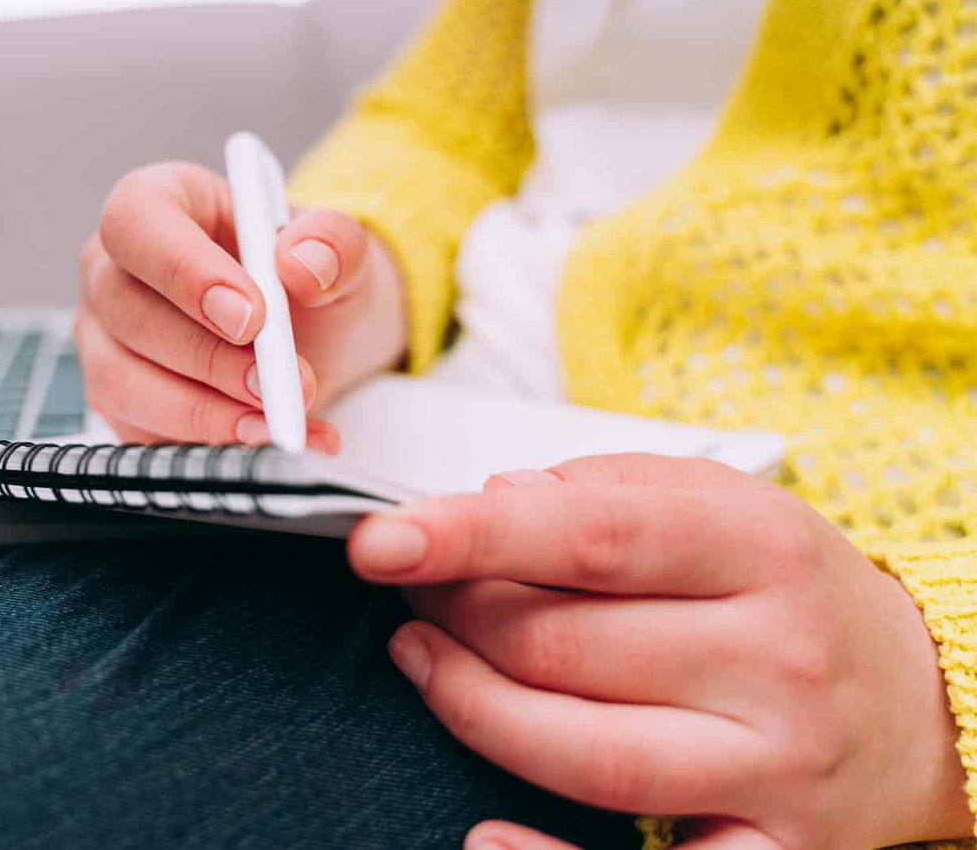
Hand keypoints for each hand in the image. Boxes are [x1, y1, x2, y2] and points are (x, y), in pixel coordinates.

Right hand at [76, 161, 404, 447]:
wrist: (317, 336)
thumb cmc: (310, 277)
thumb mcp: (341, 250)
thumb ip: (332, 244)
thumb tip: (301, 264)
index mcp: (158, 203)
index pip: (137, 223)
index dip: (185, 271)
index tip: (252, 317)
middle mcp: (112, 268)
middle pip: (128, 311)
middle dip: (210, 358)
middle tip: (282, 385)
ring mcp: (105, 337)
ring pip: (121, 381)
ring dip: (205, 414)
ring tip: (280, 424)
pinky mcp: (116, 400)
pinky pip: (137, 433)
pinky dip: (206, 448)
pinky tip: (269, 444)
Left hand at [347, 454, 971, 848]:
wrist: (928, 705)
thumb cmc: (796, 594)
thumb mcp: (726, 507)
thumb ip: (606, 489)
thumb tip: (493, 499)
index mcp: (763, 552)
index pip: (592, 536)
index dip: (471, 536)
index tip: (382, 539)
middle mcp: (777, 662)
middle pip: (564, 646)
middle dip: (457, 614)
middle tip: (411, 588)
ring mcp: (774, 768)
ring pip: (580, 752)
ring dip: (469, 706)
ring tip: (420, 657)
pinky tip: (483, 834)